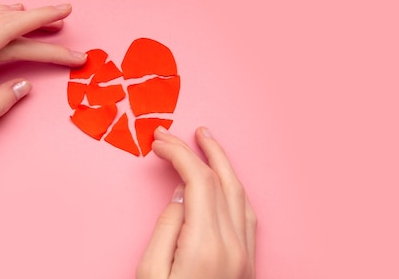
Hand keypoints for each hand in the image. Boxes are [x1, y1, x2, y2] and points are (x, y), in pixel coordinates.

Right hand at [137, 127, 256, 278]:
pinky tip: (223, 178)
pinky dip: (233, 187)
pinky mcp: (248, 264)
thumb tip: (180, 198)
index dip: (178, 154)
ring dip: (221, 162)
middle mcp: (233, 246)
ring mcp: (245, 255)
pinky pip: (246, 214)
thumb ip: (165, 229)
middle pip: (219, 180)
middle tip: (172, 134)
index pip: (199, 180)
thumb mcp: (150, 274)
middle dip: (194, 150)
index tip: (159, 144)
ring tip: (205, 141)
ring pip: (238, 193)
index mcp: (206, 245)